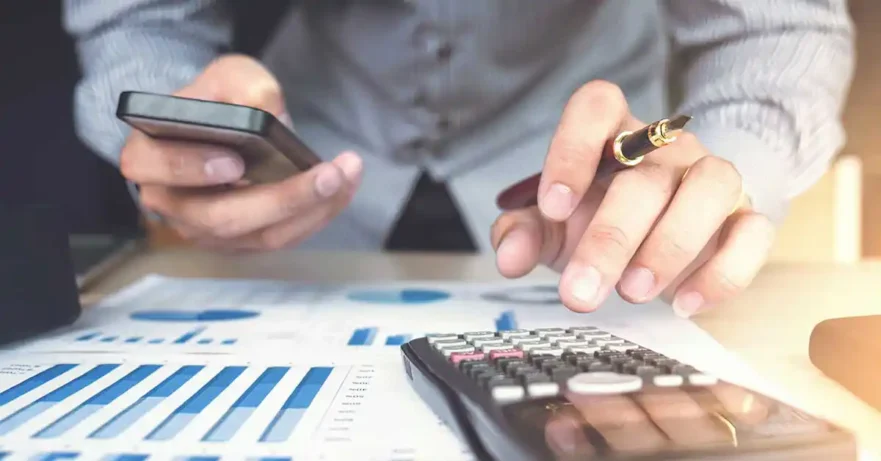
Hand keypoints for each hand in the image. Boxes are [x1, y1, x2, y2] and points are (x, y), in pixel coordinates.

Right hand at [120, 54, 361, 249]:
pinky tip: (344, 187)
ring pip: (261, 236)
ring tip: (347, 175)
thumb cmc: (215, 102)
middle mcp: (171, 205)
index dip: (193, 169)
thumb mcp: (227, 76)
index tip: (235, 162)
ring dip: (312, 209)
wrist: (219, 128)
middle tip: (328, 174)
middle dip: (282, 198)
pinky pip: (282, 237)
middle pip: (223, 217)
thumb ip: (245, 86)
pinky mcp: (241, 241)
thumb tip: (269, 112)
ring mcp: (206, 231)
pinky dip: (318, 214)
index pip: (159, 171)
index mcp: (148, 159)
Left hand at [491, 81, 775, 316]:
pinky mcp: (746, 215)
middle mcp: (665, 146)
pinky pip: (752, 232)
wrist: (664, 230)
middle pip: (645, 174)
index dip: (571, 152)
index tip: (552, 208)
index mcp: (612, 131)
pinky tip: (683, 304)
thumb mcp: (554, 226)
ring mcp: (710, 175)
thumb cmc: (600, 219)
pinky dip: (724, 272)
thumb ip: (525, 233)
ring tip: (634, 292)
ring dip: (670, 245)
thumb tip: (509, 257)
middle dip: (609, 238)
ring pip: (709, 188)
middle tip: (580, 291)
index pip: (596, 106)